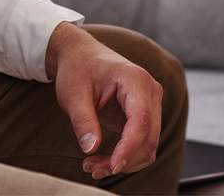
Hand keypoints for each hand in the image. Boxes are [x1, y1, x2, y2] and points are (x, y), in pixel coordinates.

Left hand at [45, 21, 163, 179]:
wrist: (81, 56)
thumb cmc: (79, 69)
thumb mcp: (73, 94)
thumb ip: (83, 121)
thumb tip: (91, 148)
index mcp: (135, 80)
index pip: (142, 120)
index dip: (129, 147)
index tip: (112, 166)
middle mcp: (149, 91)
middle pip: (149, 136)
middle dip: (124, 159)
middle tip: (92, 168)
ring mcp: (150, 103)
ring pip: (148, 144)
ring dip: (126, 162)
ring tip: (94, 166)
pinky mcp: (144, 114)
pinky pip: (143, 142)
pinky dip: (127, 156)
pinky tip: (104, 160)